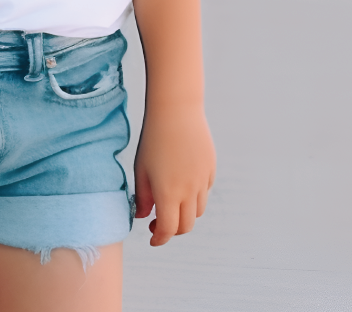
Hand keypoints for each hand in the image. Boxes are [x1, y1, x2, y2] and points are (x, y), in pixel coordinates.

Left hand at [133, 106, 215, 245]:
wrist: (176, 112)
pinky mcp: (211, 170)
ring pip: (198, 211)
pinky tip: (181, 185)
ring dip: (184, 214)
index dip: (159, 239)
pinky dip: (194, 197)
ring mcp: (203, 181)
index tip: (152, 239)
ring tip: (170, 203)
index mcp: (168, 193)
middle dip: (172, 230)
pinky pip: (204, 192)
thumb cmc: (153, 140)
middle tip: (157, 223)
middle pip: (186, 226)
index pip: (168, 229)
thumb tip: (143, 216)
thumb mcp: (141, 169)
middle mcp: (189, 191)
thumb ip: (142, 197)